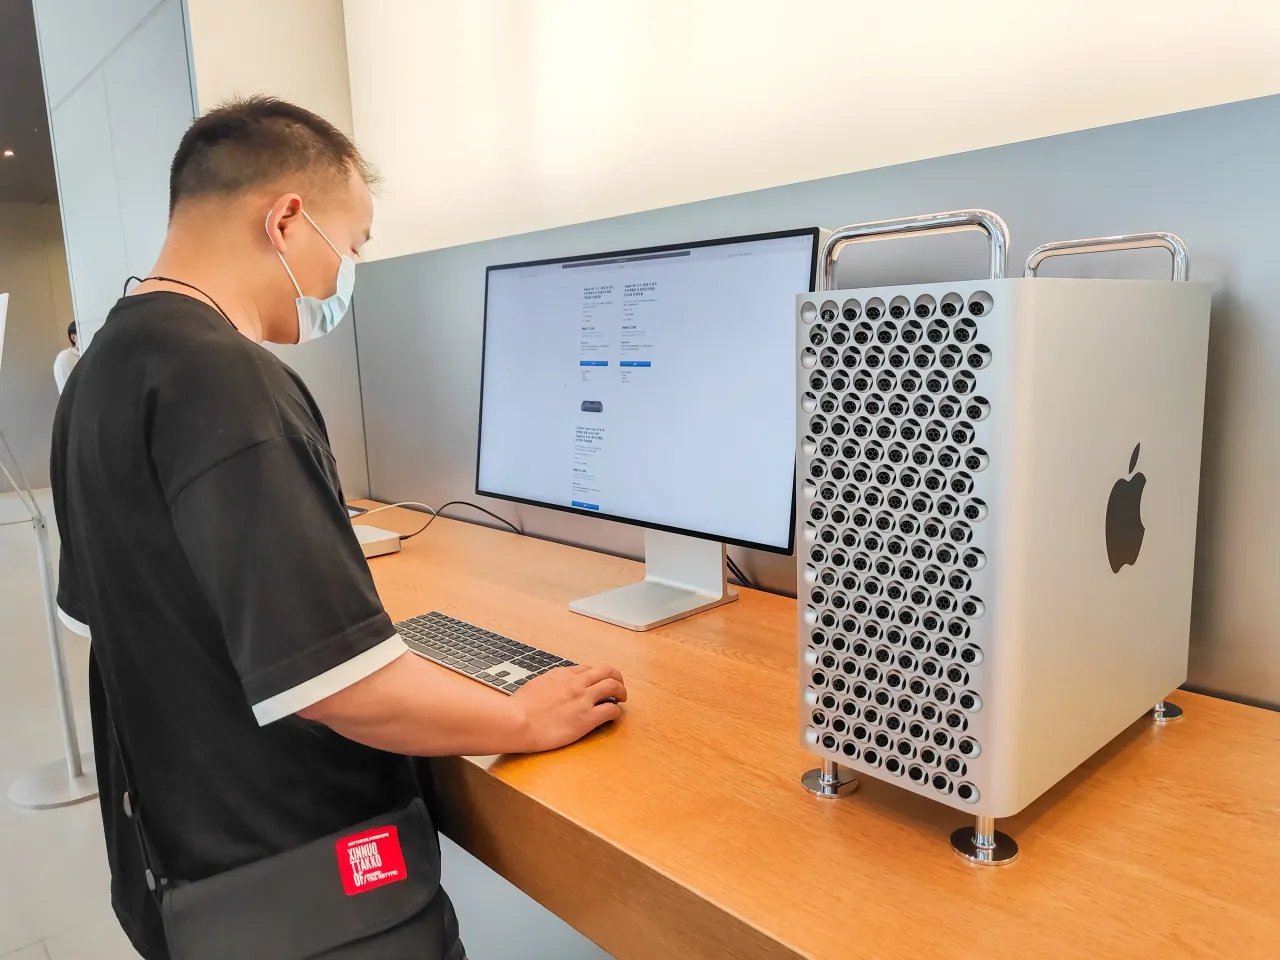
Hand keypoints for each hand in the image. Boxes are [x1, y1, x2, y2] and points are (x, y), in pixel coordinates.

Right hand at [510, 664, 626, 752]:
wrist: (517, 721)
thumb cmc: (518, 708)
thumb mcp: (534, 685)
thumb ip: (548, 684)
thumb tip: (549, 688)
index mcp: (562, 674)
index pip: (587, 669)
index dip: (596, 675)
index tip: (597, 681)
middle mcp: (576, 683)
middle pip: (606, 671)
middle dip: (616, 676)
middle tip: (619, 684)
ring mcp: (583, 699)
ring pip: (613, 686)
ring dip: (621, 690)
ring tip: (622, 697)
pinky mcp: (587, 718)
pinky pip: (610, 710)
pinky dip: (616, 711)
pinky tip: (614, 715)